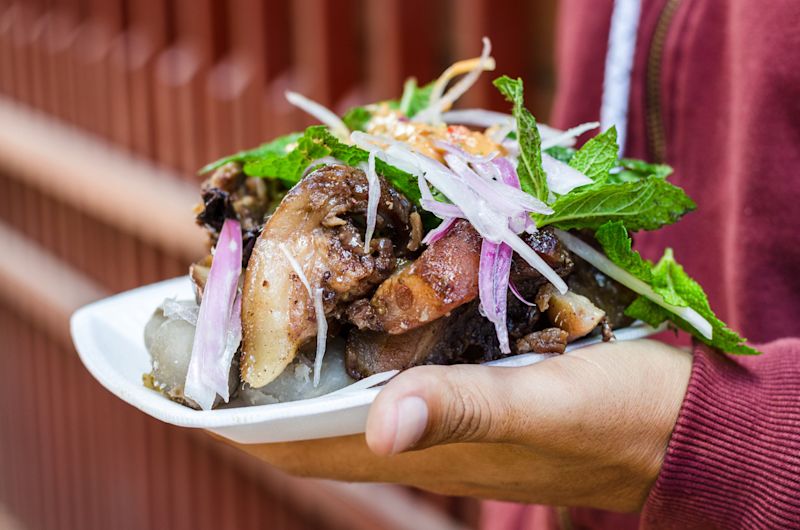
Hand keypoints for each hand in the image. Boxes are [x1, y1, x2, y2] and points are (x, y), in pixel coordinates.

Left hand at [226, 339, 691, 511]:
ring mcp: (439, 412)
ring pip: (344, 393)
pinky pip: (390, 370)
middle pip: (307, 418)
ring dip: (301, 356)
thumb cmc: (618, 415)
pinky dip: (357, 340)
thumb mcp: (546, 404)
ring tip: (266, 297)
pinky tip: (356, 299)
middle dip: (255, 378)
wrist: (678, 419)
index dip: (234, 419)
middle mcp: (416, 434)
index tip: (186, 376)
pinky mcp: (467, 385)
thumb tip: (379, 430)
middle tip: (217, 313)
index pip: (296, 446)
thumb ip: (466, 411)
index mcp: (421, 445)